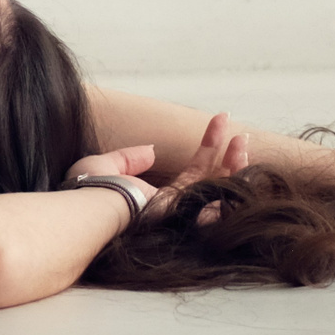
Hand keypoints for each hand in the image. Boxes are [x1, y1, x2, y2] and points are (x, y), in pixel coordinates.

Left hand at [68, 113, 248, 223]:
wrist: (94, 206)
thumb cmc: (92, 190)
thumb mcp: (106, 165)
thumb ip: (129, 159)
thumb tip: (151, 152)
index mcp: (161, 200)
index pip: (194, 173)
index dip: (209, 148)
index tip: (219, 121)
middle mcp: (178, 209)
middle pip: (214, 182)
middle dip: (229, 156)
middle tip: (241, 133)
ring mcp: (185, 213)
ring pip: (222, 190)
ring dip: (236, 164)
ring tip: (242, 139)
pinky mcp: (189, 213)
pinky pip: (221, 199)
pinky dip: (235, 179)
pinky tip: (239, 155)